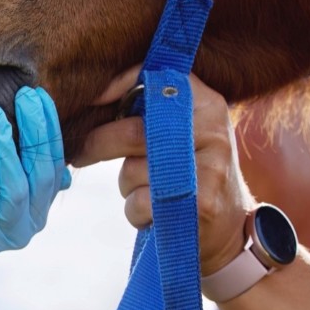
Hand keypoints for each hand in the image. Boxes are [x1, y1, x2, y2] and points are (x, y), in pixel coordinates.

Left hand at [0, 86, 71, 288]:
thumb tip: (38, 100)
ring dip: (7, 148)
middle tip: (22, 96)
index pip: (54, 163)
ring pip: (16, 190)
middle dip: (34, 132)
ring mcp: (0, 237)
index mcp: (37, 204)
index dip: (48, 127)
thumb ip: (12, 140)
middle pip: (42, 175)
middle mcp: (26, 225)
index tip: (37, 93)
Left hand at [77, 67, 252, 275]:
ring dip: (126, 186)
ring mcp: (209, 167)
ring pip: (133, 171)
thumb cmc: (189, 173)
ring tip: (148, 191)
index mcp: (206, 102)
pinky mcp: (200, 204)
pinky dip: (136, 212)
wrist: (230, 230)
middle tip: (79, 155)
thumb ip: (150, 111)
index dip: (116, 86)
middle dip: (98, 144)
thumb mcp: (183, 132)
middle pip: (133, 131)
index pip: (155, 79)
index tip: (88, 99)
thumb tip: (89, 97)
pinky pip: (141, 203)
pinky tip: (156, 214)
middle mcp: (212, 129)